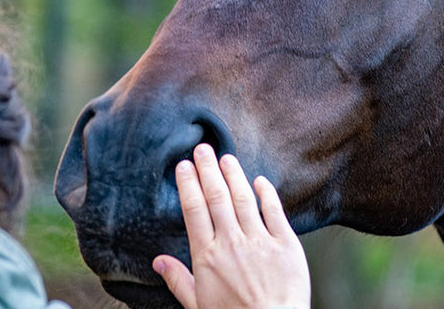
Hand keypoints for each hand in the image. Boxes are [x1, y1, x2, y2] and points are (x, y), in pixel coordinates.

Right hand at [152, 144, 310, 308]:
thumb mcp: (198, 305)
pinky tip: (259, 180)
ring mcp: (259, 241)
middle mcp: (231, 243)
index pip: (194, 210)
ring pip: (243, 199)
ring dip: (233, 175)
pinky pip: (274, 212)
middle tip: (202, 148)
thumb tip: (158, 261)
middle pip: (216, 197)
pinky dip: (266, 194)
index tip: (183, 166)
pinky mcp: (285, 244)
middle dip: (207, 170)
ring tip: (226, 157)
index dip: (188, 185)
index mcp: (207, 257)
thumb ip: (179, 280)